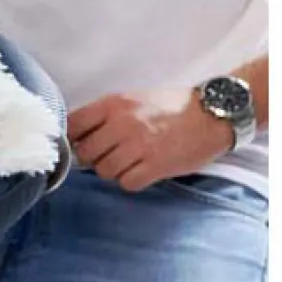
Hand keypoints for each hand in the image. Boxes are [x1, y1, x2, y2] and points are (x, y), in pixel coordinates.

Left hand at [67, 87, 233, 191]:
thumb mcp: (131, 99)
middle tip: (105, 156)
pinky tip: (140, 172)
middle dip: (92, 158)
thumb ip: (104, 115)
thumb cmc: (168, 106)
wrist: (210, 115)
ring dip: (112, 171)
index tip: (78, 143)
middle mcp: (122, 124)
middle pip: (86, 152)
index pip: (73, 124)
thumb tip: (78, 134)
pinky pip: (127, 183)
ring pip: (105, 171)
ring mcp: (139, 146)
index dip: (71, 138)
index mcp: (112, 104)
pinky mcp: (156, 166)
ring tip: (127, 163)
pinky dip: (130, 181)